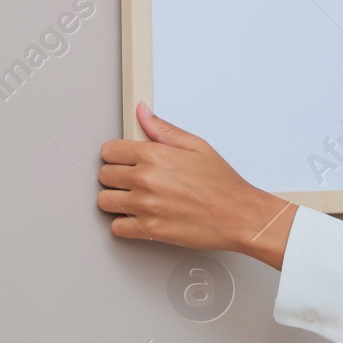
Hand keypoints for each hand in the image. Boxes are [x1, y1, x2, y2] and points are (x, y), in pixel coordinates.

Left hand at [98, 102, 296, 265]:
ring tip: (134, 199)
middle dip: (115, 177)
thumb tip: (142, 112)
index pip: (108, 151)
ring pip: (105, 202)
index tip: (123, 160)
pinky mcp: (150, 230)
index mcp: (154, 155)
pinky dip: (124, 224)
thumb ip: (163, 129)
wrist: (239, 215)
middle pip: (104, 176)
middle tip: (133, 180)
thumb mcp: (196, 145)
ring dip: (116, 200)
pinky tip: (139, 216)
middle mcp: (145, 179)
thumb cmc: (222, 183)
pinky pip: (117, 228)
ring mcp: (146, 206)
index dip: (116, 155)